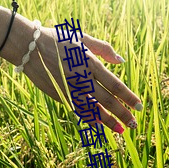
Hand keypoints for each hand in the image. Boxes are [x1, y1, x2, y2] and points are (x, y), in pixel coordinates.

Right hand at [23, 27, 142, 133]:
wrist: (29, 47)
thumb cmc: (57, 39)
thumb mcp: (82, 37)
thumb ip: (103, 48)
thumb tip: (121, 60)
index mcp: (89, 63)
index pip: (114, 85)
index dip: (128, 97)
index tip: (139, 106)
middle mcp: (81, 78)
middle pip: (106, 100)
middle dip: (122, 113)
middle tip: (134, 123)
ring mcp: (69, 88)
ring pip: (92, 109)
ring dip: (108, 121)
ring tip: (121, 129)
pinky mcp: (59, 94)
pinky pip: (77, 109)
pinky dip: (89, 118)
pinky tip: (98, 124)